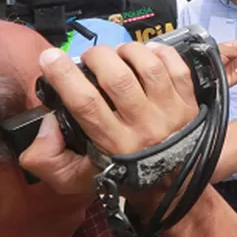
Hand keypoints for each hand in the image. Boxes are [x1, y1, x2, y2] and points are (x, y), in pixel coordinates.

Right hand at [18, 42, 199, 194]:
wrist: (172, 185)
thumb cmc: (122, 176)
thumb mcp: (74, 178)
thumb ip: (47, 157)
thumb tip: (47, 122)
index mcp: (113, 144)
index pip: (86, 104)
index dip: (65, 76)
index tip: (50, 58)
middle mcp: (143, 125)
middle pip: (119, 79)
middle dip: (97, 57)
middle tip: (89, 56)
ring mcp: (170, 112)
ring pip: (149, 68)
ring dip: (129, 50)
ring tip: (118, 52)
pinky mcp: (189, 103)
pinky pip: (178, 68)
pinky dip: (162, 52)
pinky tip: (148, 51)